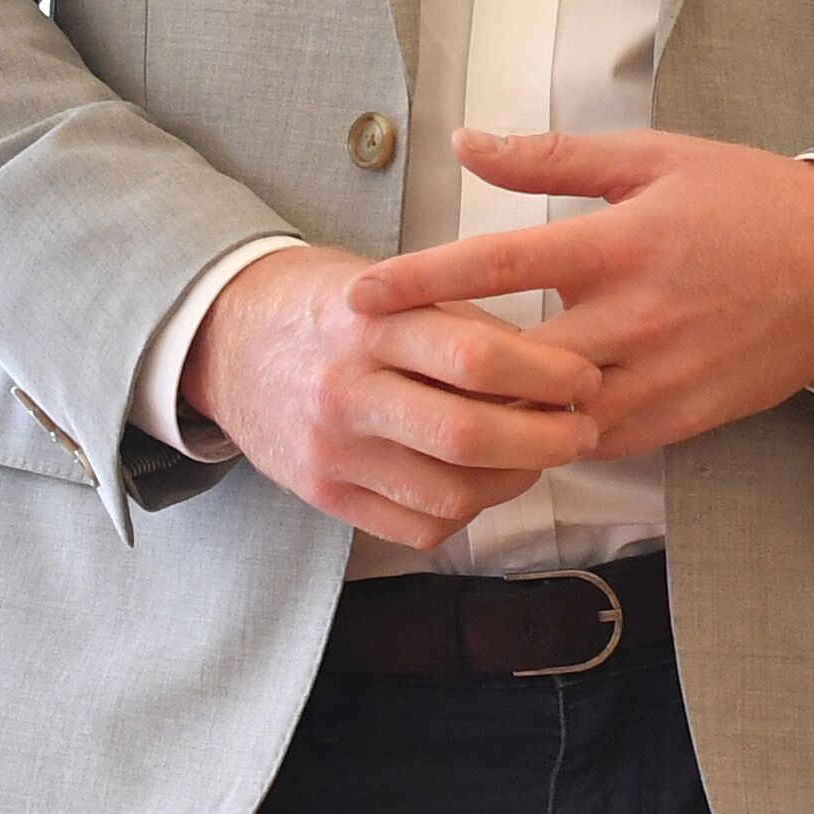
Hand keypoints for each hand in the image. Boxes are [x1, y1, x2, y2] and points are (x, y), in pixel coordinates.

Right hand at [182, 242, 603, 547]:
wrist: (227, 338)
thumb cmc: (329, 305)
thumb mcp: (396, 286)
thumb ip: (467, 324)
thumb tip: (554, 370)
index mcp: (371, 323)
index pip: (476, 356)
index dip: (547, 374)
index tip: (586, 379)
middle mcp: (347, 391)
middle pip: (467, 436)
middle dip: (545, 440)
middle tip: (583, 431)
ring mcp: (331, 451)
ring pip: (449, 494)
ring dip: (513, 483)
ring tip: (537, 457)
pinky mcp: (323, 495)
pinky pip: (417, 527)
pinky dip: (466, 513)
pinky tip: (482, 482)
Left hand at [354, 131, 813, 456]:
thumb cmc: (748, 200)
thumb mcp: (654, 157)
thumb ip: (552, 157)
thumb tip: (463, 142)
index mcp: (623, 241)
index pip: (500, 264)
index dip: (422, 282)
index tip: (360, 296)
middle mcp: (638, 315)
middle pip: (516, 361)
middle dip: (444, 371)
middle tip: (381, 370)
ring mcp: (664, 373)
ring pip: (553, 417)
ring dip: (496, 417)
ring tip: (436, 409)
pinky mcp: (687, 416)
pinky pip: (601, 443)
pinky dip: (553, 439)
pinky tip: (518, 428)